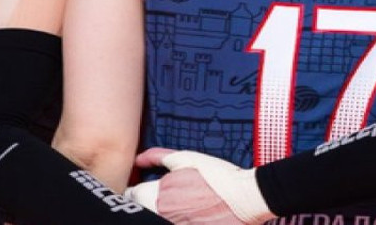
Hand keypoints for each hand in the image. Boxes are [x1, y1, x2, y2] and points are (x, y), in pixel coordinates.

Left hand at [130, 148, 274, 224]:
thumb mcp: (188, 158)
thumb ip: (158, 157)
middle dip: (147, 201)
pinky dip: (176, 218)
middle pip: (140, 209)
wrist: (245, 198)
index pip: (130, 195)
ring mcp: (172, 224)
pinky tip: (189, 213)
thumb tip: (139, 160)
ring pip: (154, 216)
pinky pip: (172, 222)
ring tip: (181, 205)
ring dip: (161, 211)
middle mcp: (159, 213)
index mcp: (156, 193)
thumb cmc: (218, 177)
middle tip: (167, 197)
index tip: (144, 189)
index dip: (136, 190)